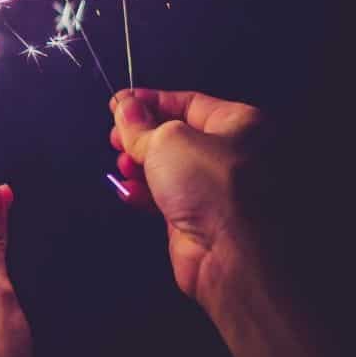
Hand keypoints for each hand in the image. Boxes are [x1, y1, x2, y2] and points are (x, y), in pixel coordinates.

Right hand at [108, 89, 261, 302]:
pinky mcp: (202, 216)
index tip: (118, 104)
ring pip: (169, 167)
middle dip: (141, 136)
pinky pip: (168, 196)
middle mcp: (235, 152)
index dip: (148, 101)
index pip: (187, 102)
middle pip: (176, 134)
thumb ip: (139, 123)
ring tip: (123, 166)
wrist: (232, 255)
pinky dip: (146, 192)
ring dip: (140, 165)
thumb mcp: (166, 140)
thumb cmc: (211, 185)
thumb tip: (123, 107)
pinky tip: (130, 192)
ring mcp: (219, 187)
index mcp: (241, 123)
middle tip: (116, 137)